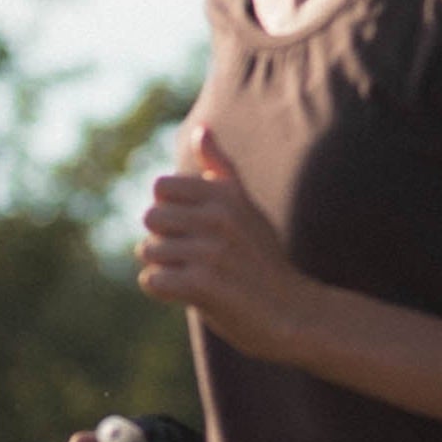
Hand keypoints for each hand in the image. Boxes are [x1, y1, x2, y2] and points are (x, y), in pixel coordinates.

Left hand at [136, 124, 319, 359]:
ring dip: (165, 268)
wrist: (293, 313)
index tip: (195, 230)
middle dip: (164, 240)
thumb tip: (200, 129)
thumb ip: (220, 170)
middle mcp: (219, 217)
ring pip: (148, 251)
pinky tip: (189, 293)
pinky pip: (152, 280)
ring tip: (199, 277)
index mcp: (225, 194)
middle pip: (150, 218)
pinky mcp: (203, 284)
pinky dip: (163, 291)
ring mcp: (211, 250)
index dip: (170, 212)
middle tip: (196, 257)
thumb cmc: (262, 259)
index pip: (161, 187)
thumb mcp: (245, 206)